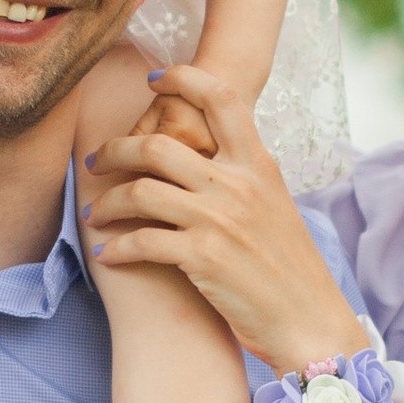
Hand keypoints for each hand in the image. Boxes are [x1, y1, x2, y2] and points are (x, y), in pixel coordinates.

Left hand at [85, 64, 358, 371]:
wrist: (311, 322)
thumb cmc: (291, 272)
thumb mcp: (276, 207)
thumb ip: (245, 179)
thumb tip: (213, 158)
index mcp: (259, 165)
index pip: (221, 99)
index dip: (183, 79)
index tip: (154, 81)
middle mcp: (238, 185)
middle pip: (158, 145)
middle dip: (115, 150)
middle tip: (97, 162)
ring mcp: (219, 220)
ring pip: (140, 190)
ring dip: (105, 203)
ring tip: (92, 215)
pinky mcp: (203, 258)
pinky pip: (141, 241)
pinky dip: (115, 248)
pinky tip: (107, 256)